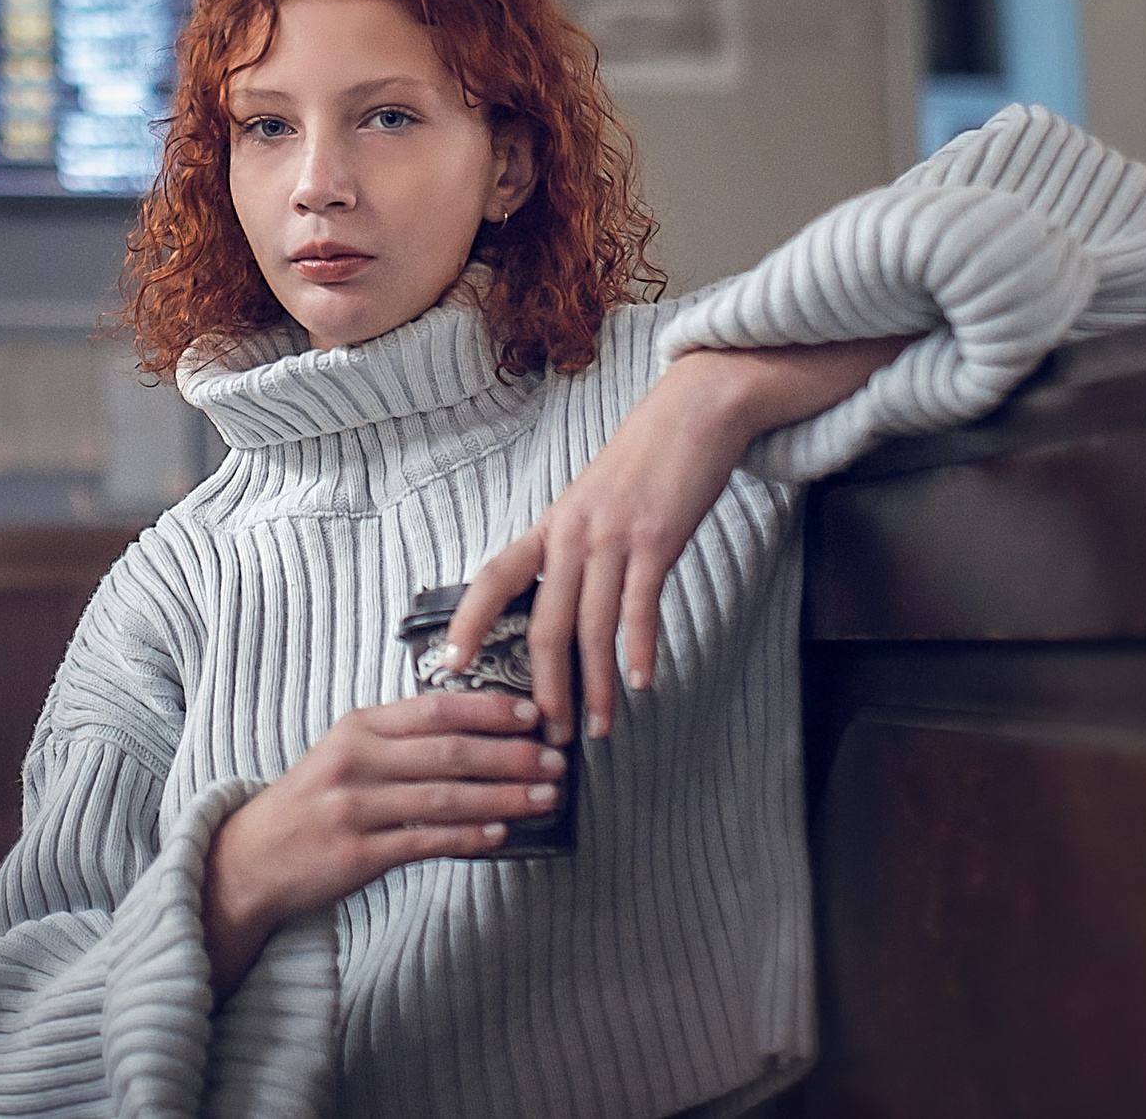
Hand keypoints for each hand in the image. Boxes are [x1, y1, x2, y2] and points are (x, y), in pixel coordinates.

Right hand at [202, 691, 563, 996]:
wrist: (250, 859)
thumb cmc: (311, 803)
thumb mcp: (346, 754)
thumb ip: (401, 741)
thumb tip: (479, 734)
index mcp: (359, 728)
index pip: (436, 709)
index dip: (491, 710)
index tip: (534, 713)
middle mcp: (355, 761)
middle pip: (449, 752)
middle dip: (511, 755)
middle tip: (555, 759)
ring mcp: (354, 808)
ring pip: (445, 798)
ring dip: (503, 797)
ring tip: (544, 798)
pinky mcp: (355, 853)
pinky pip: (425, 842)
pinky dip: (468, 836)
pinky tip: (501, 833)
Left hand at [444, 336, 914, 745]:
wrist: (697, 408)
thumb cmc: (651, 457)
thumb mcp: (599, 498)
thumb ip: (579, 543)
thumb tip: (568, 594)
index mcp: (554, 524)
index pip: (496, 577)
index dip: (467, 621)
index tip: (448, 666)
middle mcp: (573, 532)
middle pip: (545, 624)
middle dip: (545, 687)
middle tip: (546, 735)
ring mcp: (614, 535)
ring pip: (591, 628)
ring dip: (593, 687)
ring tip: (599, 727)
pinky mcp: (657, 538)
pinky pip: (640, 606)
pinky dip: (640, 650)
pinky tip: (641, 683)